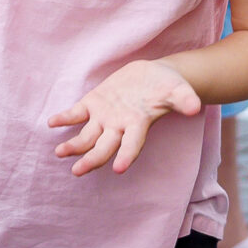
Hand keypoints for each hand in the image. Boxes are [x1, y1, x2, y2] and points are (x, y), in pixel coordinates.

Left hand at [47, 59, 200, 176]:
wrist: (153, 76)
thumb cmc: (169, 86)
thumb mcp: (179, 90)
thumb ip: (185, 100)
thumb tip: (196, 107)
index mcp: (139, 125)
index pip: (132, 145)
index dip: (126, 156)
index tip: (118, 169)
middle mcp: (119, 126)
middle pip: (104, 148)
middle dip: (91, 160)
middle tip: (77, 171)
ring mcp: (105, 116)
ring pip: (87, 136)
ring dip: (73, 144)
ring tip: (59, 152)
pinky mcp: (93, 103)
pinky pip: (76, 113)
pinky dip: (64, 118)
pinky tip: (51, 122)